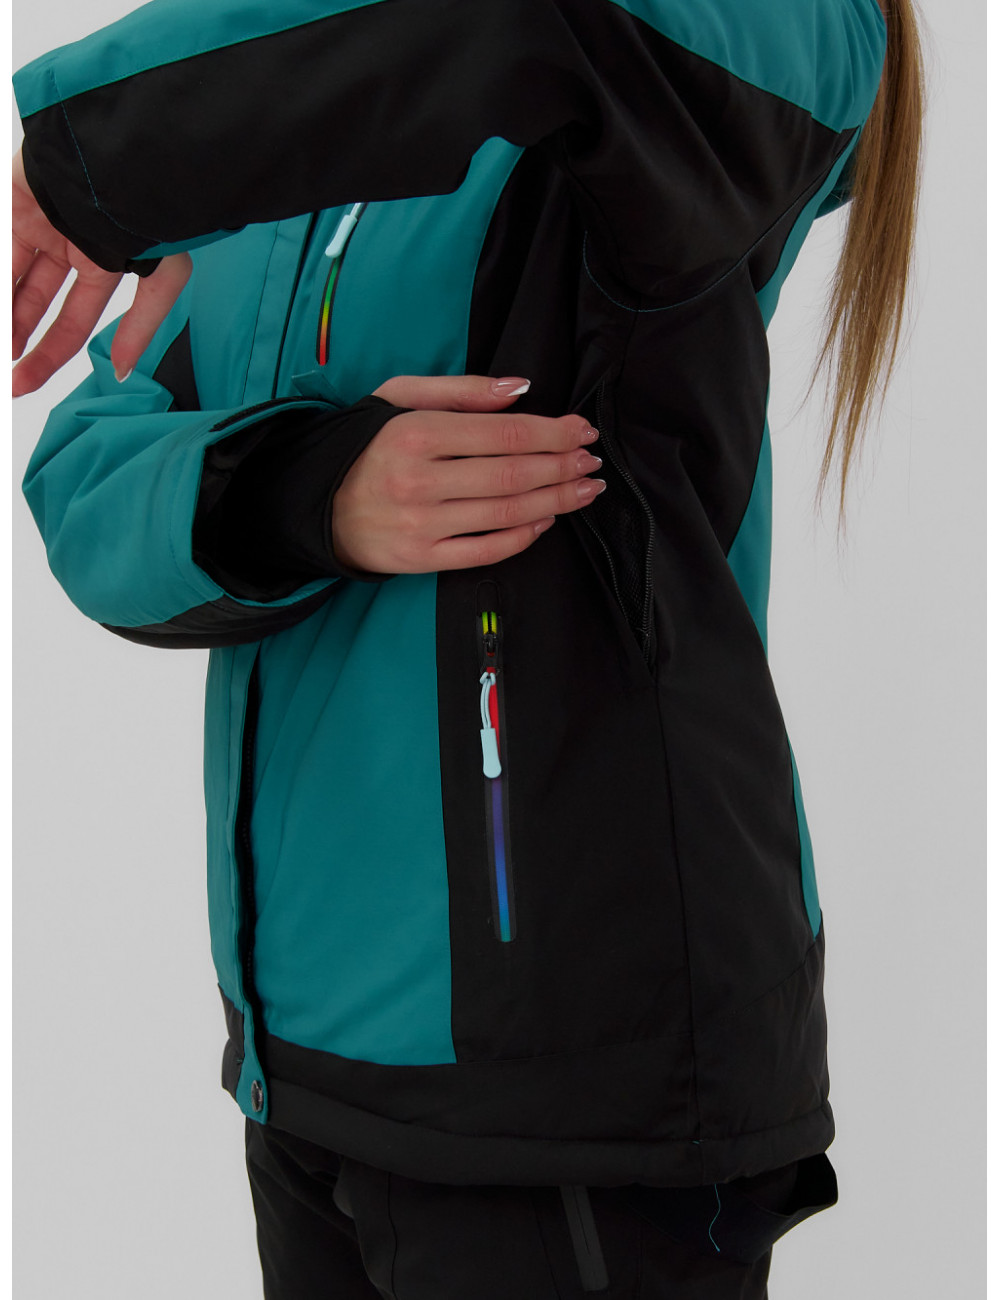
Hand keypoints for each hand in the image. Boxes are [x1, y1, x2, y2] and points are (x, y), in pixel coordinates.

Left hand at [12, 146, 191, 394]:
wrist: (131, 159)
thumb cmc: (155, 212)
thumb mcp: (160, 280)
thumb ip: (139, 328)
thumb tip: (120, 371)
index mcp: (100, 265)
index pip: (68, 322)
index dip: (47, 355)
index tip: (23, 383)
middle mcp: (66, 246)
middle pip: (32, 304)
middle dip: (15, 337)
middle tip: (3, 368)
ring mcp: (36, 222)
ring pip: (11, 277)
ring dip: (4, 312)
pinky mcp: (13, 198)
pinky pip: (2, 246)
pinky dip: (0, 274)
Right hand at [331, 374, 605, 572]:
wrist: (319, 505)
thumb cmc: (366, 446)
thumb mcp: (399, 398)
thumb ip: (461, 389)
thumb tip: (521, 388)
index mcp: (416, 433)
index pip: (506, 433)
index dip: (554, 432)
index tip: (582, 430)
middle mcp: (419, 481)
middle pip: (514, 474)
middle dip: (563, 466)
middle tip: (592, 461)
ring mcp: (422, 525)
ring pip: (507, 513)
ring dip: (556, 501)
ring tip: (585, 490)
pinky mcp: (422, 559)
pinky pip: (487, 551)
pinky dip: (524, 536)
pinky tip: (547, 520)